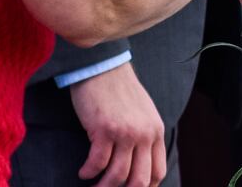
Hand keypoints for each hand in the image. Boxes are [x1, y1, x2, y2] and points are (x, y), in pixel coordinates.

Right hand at [70, 64, 165, 186]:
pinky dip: (88, 171)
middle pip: (139, 180)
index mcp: (156, 131)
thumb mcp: (143, 113)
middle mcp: (144, 134)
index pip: (157, 172)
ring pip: (117, 176)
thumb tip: (138, 165)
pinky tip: (83, 171)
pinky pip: (97, 163)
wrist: (103, 67)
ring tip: (93, 185)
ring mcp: (125, 132)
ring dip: (102, 186)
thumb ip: (145, 136)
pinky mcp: (104, 129)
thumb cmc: (119, 91)